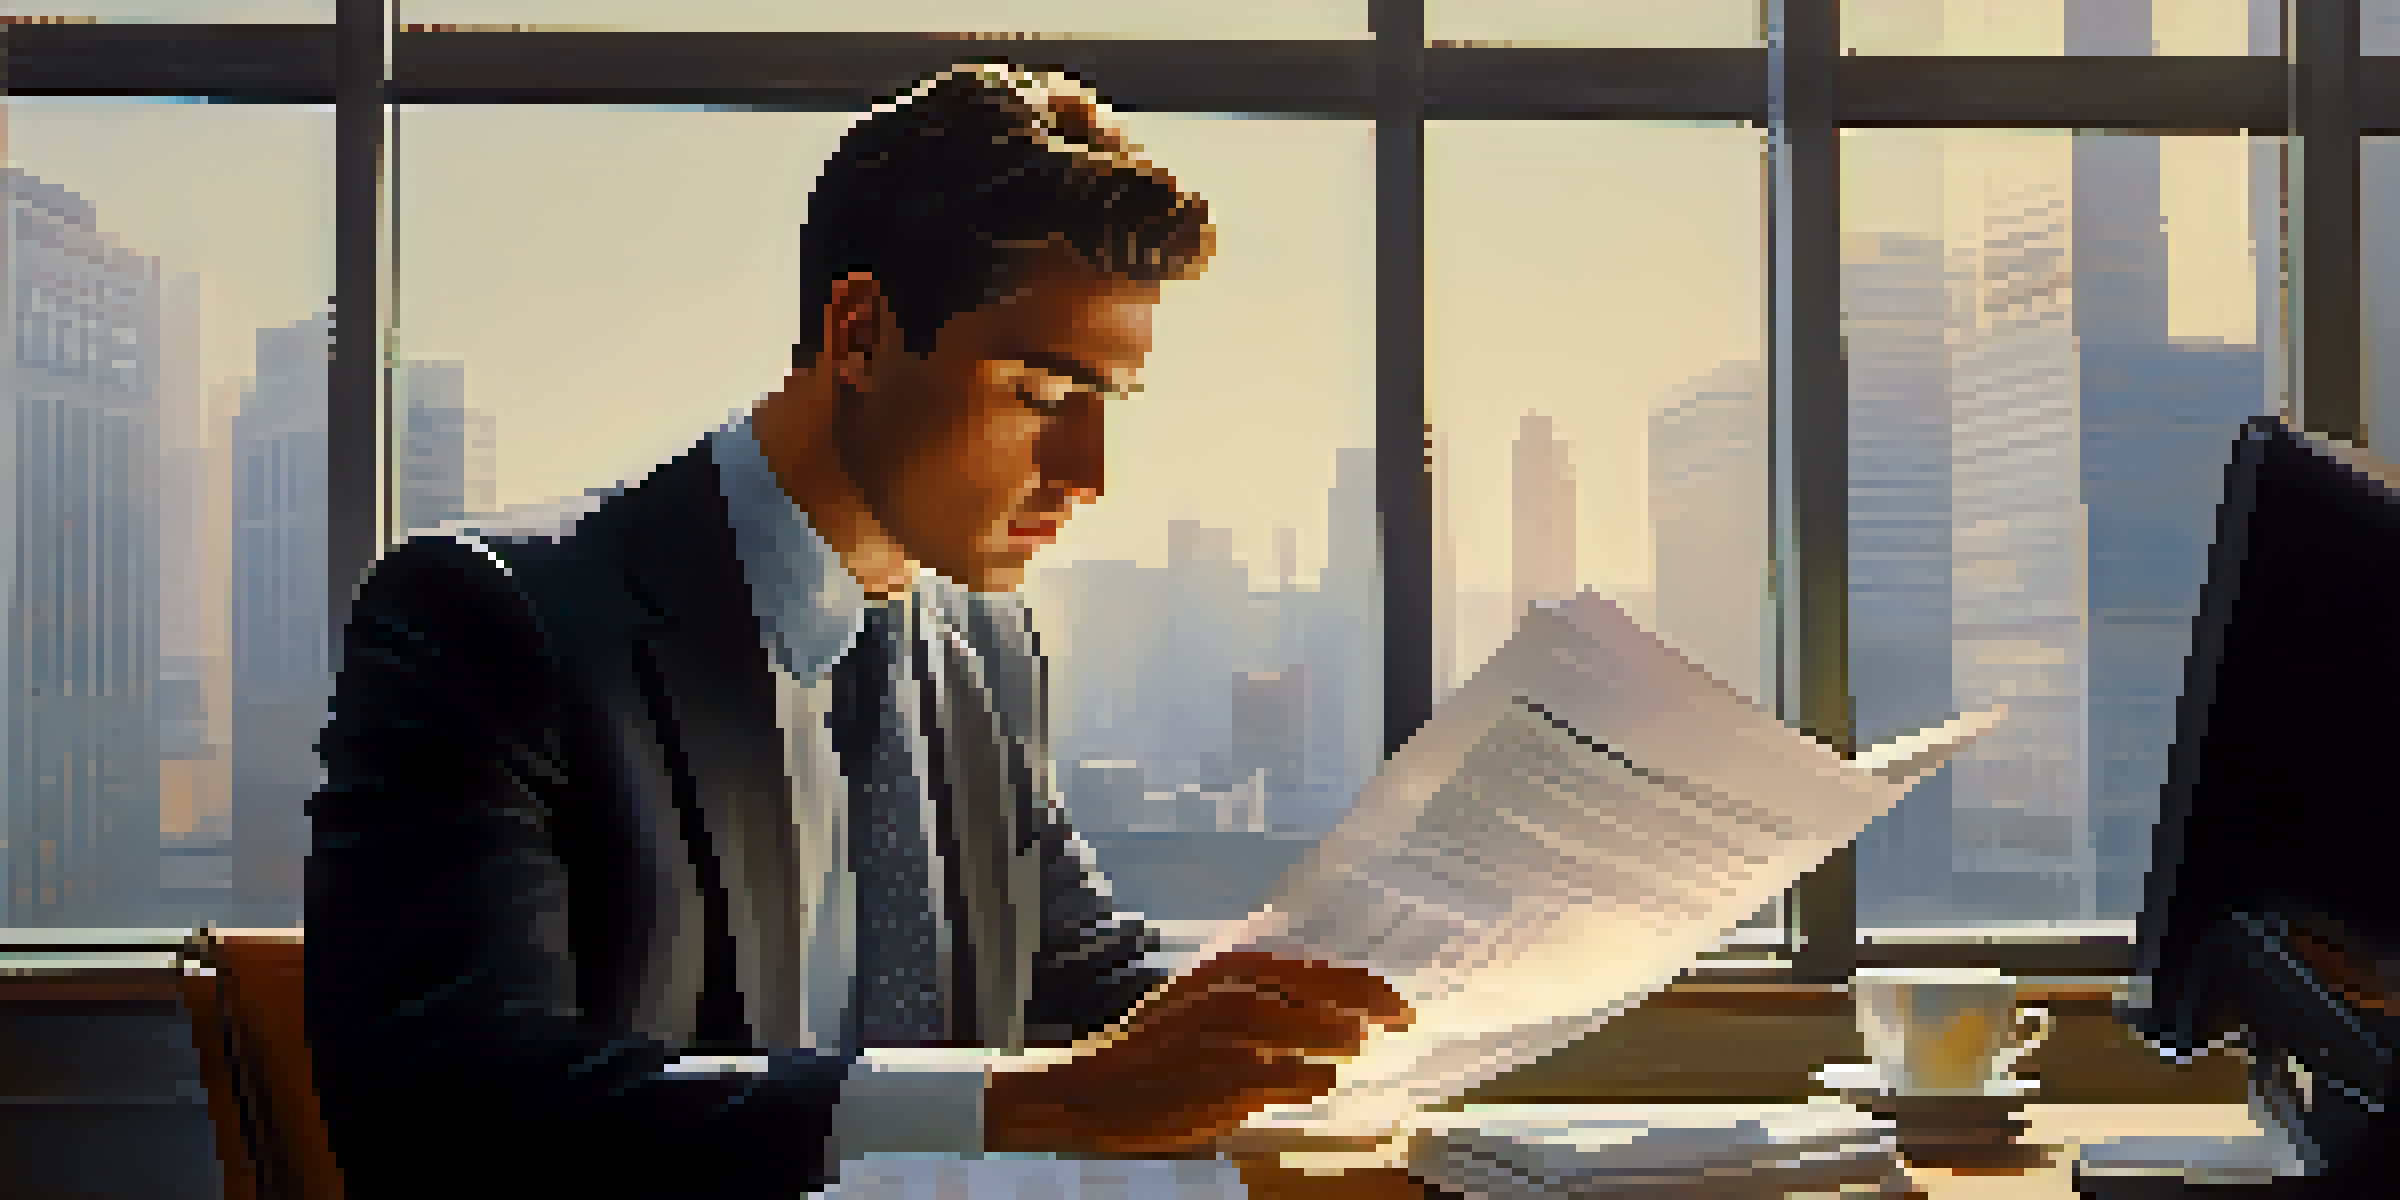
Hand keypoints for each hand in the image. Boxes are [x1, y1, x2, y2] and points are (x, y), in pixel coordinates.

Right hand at [984, 951, 1413, 1155]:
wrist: (1096, 1091)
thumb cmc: (1151, 1046)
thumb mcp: (1198, 996)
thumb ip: (1254, 990)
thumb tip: (1323, 991)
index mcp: (1232, 967)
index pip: (1324, 968)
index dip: (1369, 984)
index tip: (1395, 999)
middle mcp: (1242, 991)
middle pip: (1339, 998)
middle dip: (1378, 1010)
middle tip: (1403, 1020)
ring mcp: (1243, 1036)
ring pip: (1330, 1039)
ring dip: (1344, 1048)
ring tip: (1350, 1050)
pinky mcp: (1240, 1079)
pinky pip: (1305, 1079)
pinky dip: (1314, 1081)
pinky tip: (1311, 1081)